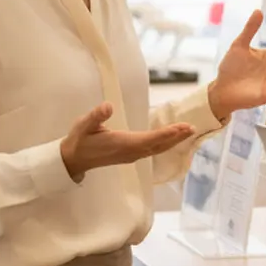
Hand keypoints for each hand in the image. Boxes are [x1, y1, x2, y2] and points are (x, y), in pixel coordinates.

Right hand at [59, 102, 195, 182]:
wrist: (73, 159)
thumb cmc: (79, 140)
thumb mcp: (84, 126)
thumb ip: (95, 116)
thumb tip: (107, 106)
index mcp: (122, 144)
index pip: (149, 139)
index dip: (166, 134)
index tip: (181, 128)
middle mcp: (131, 152)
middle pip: (158, 145)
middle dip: (176, 137)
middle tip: (192, 128)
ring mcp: (132, 155)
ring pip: (157, 149)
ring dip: (173, 140)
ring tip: (188, 131)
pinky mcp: (131, 155)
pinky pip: (153, 150)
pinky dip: (165, 143)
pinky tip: (173, 138)